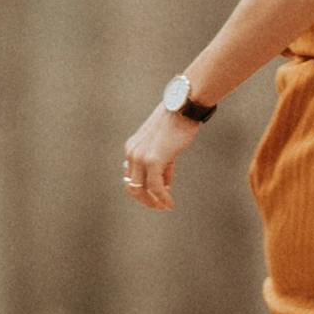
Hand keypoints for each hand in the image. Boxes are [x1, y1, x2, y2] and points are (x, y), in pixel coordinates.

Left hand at [121, 95, 192, 210]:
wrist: (183, 106)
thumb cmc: (177, 123)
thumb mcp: (164, 145)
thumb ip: (161, 164)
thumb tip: (165, 186)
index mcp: (132, 147)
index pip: (131, 177)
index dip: (142, 191)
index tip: (155, 198)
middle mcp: (131, 152)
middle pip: (132, 187)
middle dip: (146, 200)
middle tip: (160, 206)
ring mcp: (140, 157)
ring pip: (142, 190)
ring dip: (154, 202)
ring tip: (165, 207)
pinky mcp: (153, 160)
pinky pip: (155, 187)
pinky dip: (163, 198)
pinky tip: (170, 204)